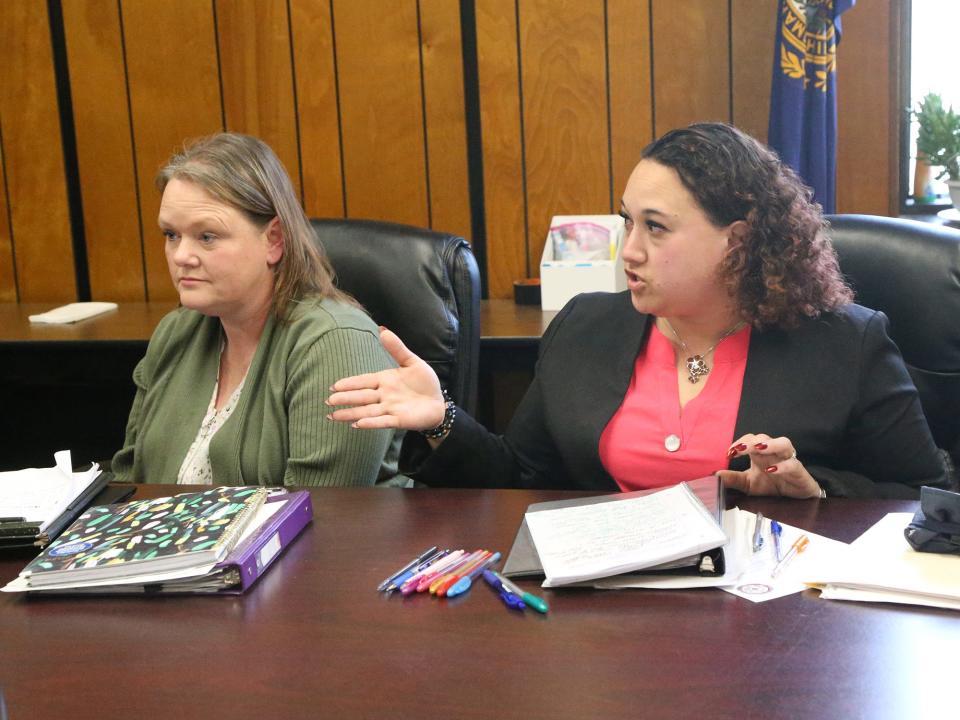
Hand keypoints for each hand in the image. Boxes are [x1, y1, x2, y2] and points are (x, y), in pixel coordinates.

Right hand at [326, 328, 446, 430]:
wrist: (438, 402)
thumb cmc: (424, 382)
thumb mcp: (412, 362)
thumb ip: (397, 349)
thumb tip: (382, 329)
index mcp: (385, 380)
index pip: (363, 381)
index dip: (349, 384)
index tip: (334, 386)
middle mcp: (384, 395)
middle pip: (361, 397)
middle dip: (345, 398)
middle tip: (328, 401)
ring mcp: (390, 408)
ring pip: (367, 411)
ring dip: (351, 413)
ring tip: (333, 416)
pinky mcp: (399, 420)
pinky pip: (383, 421)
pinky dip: (371, 423)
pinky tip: (358, 424)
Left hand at [715, 434, 821, 498]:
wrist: (796, 499)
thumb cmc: (772, 485)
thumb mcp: (748, 484)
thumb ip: (733, 479)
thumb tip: (715, 475)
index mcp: (761, 454)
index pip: (749, 440)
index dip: (739, 443)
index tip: (728, 453)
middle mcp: (774, 453)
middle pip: (764, 438)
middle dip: (751, 441)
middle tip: (739, 449)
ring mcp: (788, 460)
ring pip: (783, 443)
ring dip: (770, 444)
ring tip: (758, 449)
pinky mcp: (799, 471)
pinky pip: (793, 464)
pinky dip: (783, 465)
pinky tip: (772, 469)